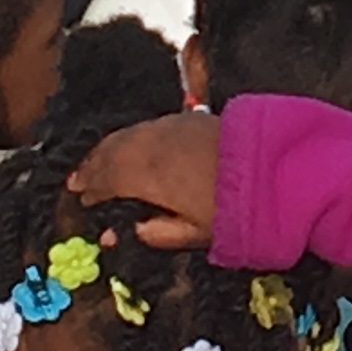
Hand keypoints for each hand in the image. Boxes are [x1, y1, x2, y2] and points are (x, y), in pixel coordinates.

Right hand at [68, 112, 219, 250]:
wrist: (274, 165)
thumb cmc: (233, 206)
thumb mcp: (196, 232)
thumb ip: (158, 233)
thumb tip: (125, 232)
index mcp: (150, 176)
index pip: (109, 179)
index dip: (92, 188)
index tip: (81, 198)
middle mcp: (153, 145)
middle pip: (112, 152)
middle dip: (92, 165)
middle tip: (77, 179)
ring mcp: (170, 127)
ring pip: (127, 135)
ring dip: (106, 148)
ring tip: (94, 161)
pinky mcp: (186, 117)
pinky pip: (144, 127)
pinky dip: (128, 137)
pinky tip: (128, 144)